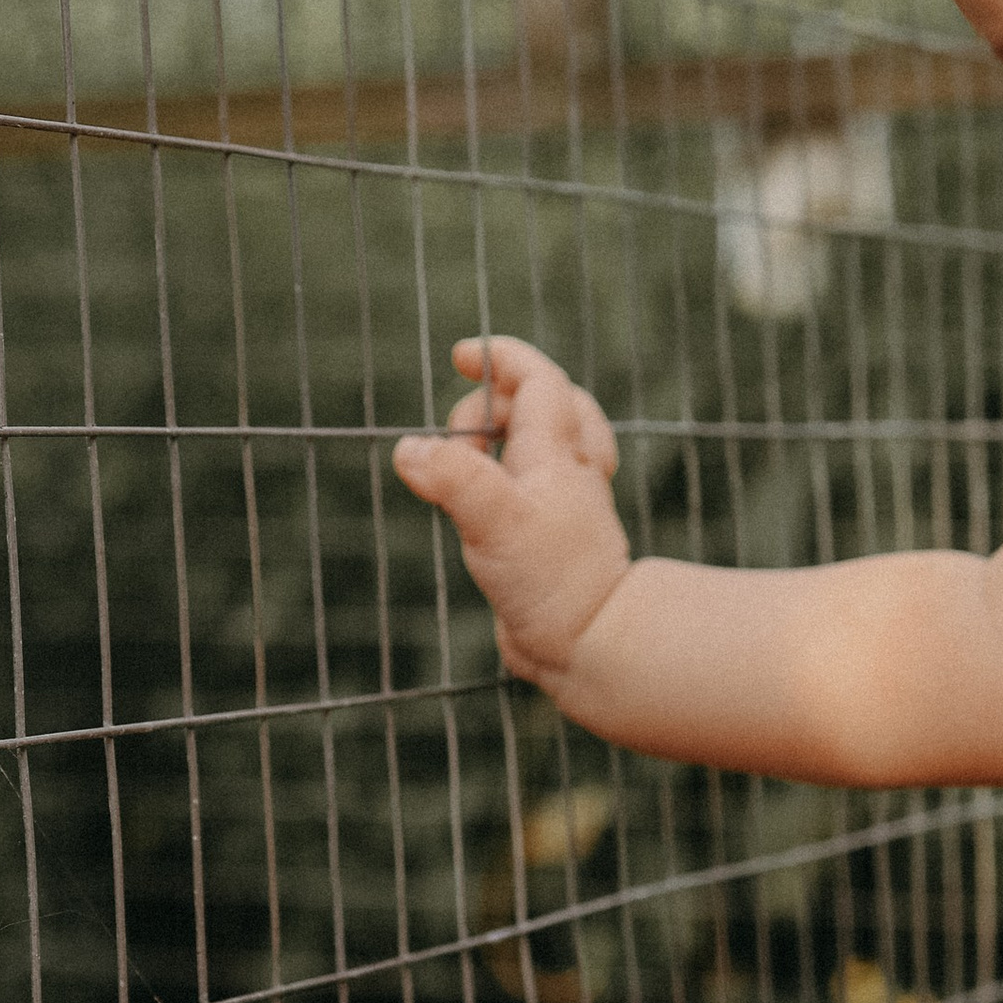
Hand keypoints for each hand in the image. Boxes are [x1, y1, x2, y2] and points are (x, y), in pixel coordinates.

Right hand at [392, 337, 631, 690]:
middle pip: (541, 406)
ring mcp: (565, 504)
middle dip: (492, 406)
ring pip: (544, 446)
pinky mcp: (555, 538)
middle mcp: (568, 471)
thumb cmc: (553, 579)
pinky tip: (485, 502)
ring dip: (503, 439)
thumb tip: (409, 449)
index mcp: (556, 452)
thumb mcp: (493, 519)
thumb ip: (452, 477)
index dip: (501, 358)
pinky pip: (535, 486)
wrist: (593, 645)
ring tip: (468, 459)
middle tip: (455, 440)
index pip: (536, 379)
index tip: (462, 357)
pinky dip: (508, 477)